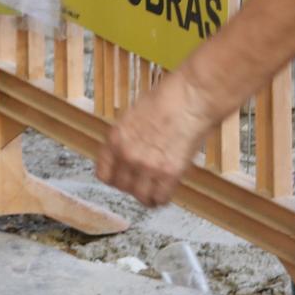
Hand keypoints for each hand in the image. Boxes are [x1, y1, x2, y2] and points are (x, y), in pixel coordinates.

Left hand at [96, 66, 217, 208]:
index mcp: (115, 138)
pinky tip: (166, 191)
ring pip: (140, 196)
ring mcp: (147, 166)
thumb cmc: (168, 98)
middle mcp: (127, 155)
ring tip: (155, 189)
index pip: (103, 174)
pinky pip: (160, 198)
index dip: (114, 177)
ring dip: (147, 195)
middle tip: (142, 182)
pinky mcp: (169, 173)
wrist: (191, 96)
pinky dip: (162, 198)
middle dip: (132, 186)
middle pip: (122, 187)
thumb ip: (129, 137)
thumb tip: (131, 151)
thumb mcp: (135, 115)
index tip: (122, 177)